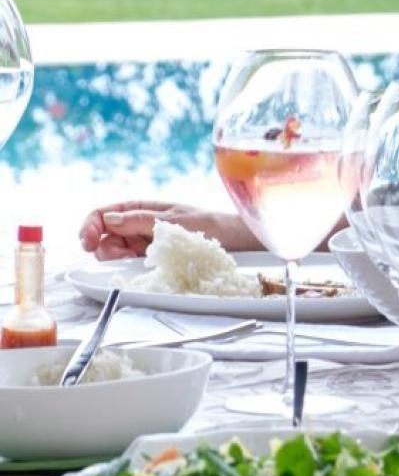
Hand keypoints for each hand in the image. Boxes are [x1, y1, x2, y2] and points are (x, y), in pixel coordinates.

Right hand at [78, 201, 251, 260]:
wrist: (233, 241)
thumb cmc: (208, 224)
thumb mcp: (173, 220)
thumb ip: (140, 220)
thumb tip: (108, 219)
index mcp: (138, 209)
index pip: (101, 214)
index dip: (89, 227)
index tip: (87, 242)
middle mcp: (136, 225)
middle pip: (102, 237)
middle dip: (104, 247)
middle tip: (123, 256)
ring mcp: (142, 243)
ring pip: (112, 253)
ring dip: (117, 258)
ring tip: (137, 260)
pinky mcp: (150, 259)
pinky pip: (129, 264)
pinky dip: (128, 267)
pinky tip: (142, 267)